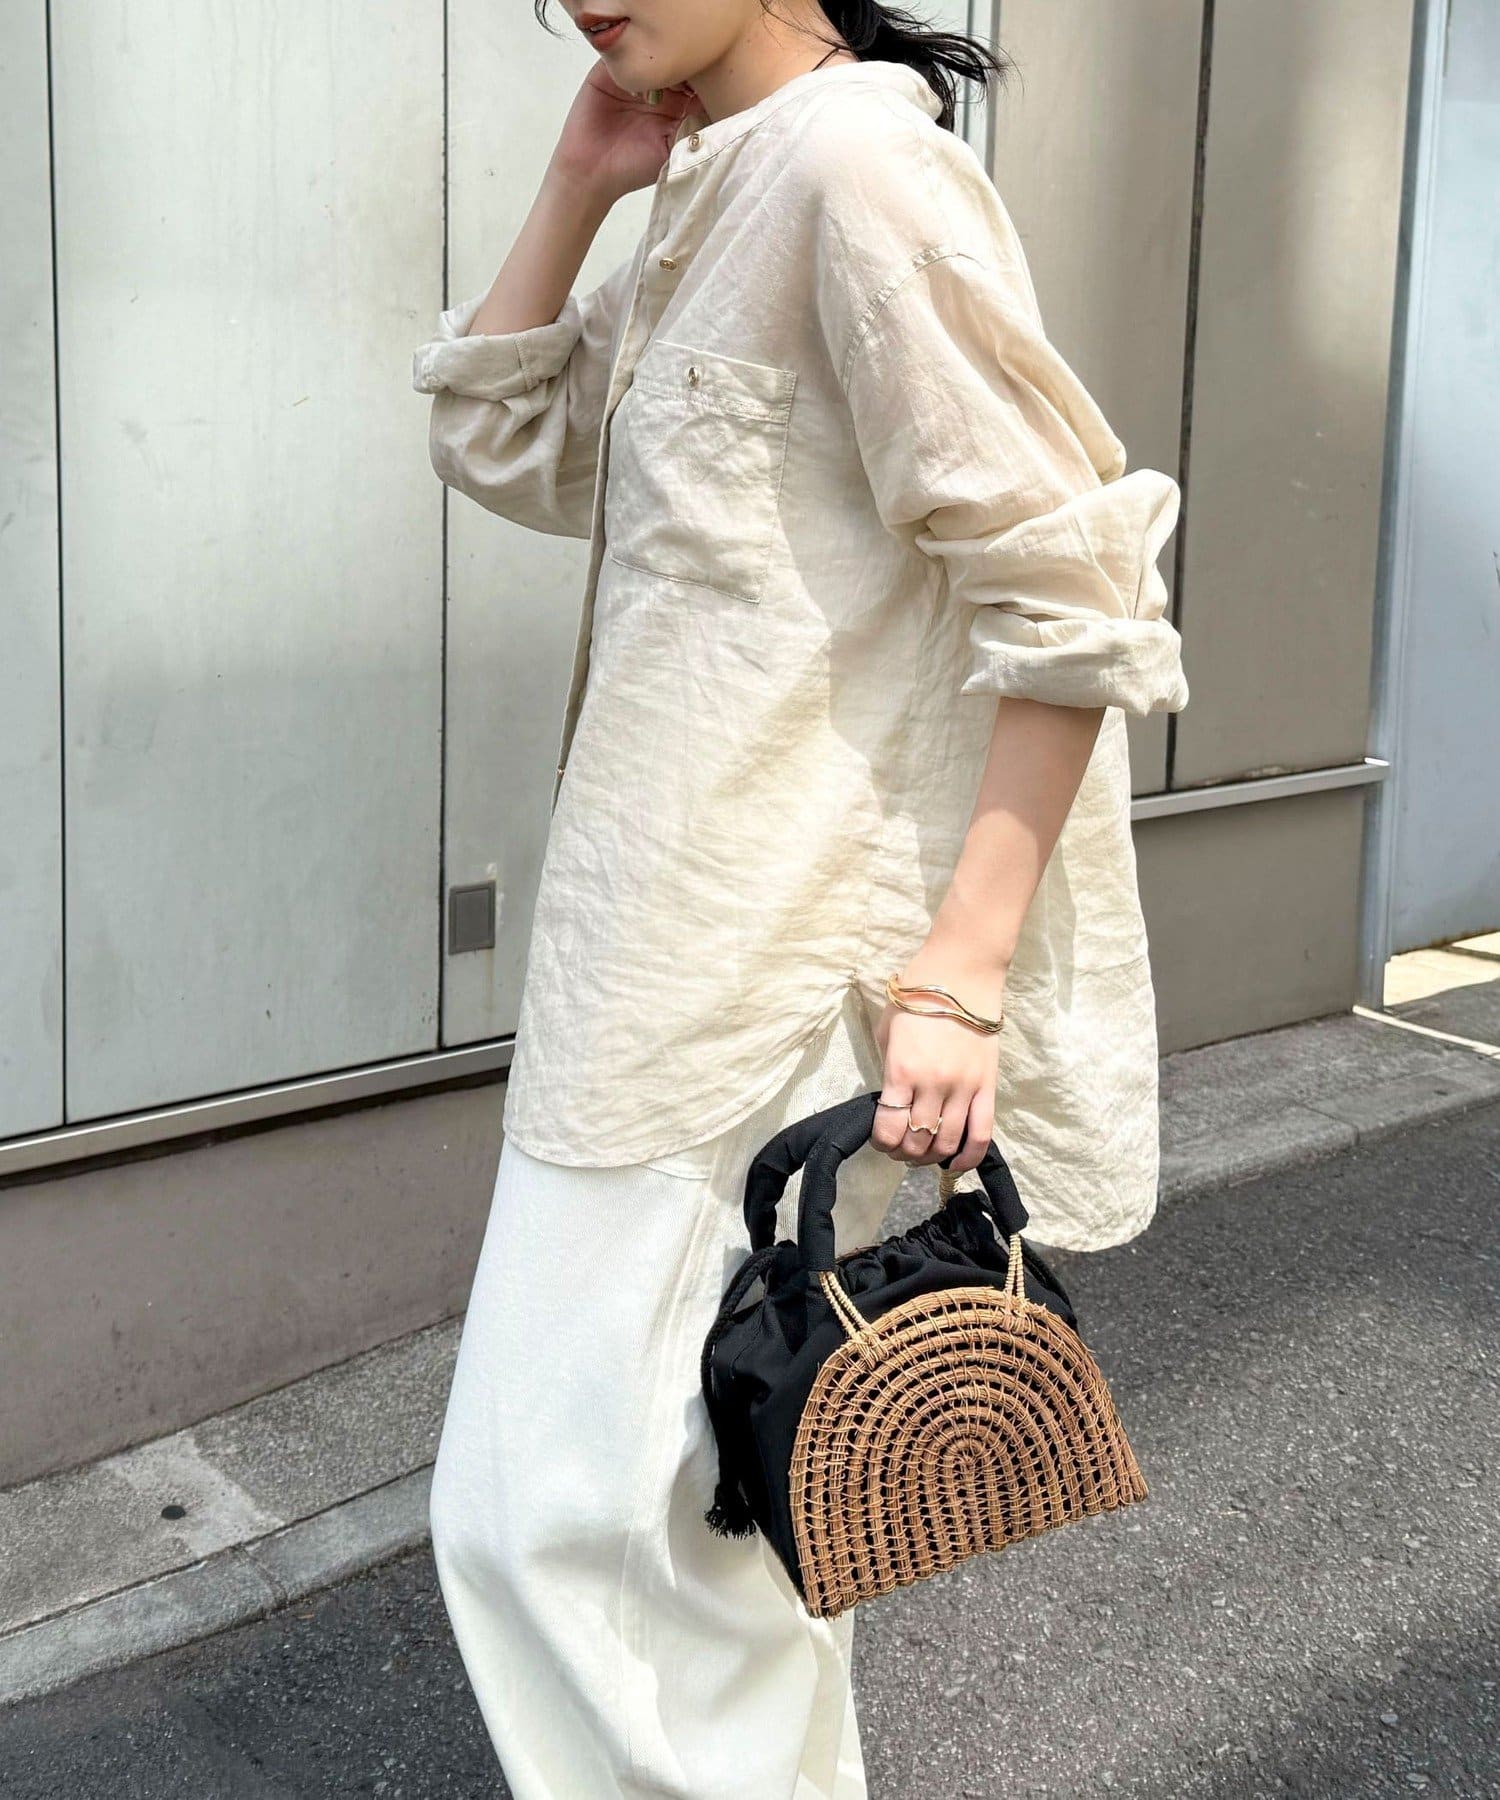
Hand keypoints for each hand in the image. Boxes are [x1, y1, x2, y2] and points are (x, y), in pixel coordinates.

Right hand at [548, 64, 698, 207]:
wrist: (592, 172)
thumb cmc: (632, 166)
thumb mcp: (673, 147)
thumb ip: (694, 124)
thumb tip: (716, 102)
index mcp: (678, 103)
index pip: (698, 79)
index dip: (704, 78)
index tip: (707, 87)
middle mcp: (658, 87)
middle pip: (679, 60)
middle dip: (685, 67)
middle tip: (685, 84)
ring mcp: (634, 77)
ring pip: (654, 55)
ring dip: (661, 66)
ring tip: (660, 94)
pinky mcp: (608, 71)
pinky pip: (625, 53)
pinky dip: (636, 65)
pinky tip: (640, 92)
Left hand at [869, 955, 1005, 1175]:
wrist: (961, 974)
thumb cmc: (917, 997)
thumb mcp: (887, 1030)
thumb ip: (887, 1067)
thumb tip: (891, 1098)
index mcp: (901, 1071)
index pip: (888, 1127)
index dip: (882, 1142)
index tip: (881, 1139)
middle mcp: (932, 1086)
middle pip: (917, 1141)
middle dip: (904, 1152)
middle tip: (901, 1148)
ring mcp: (963, 1089)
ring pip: (947, 1143)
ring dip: (931, 1157)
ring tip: (924, 1153)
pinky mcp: (988, 1087)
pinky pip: (981, 1134)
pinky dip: (968, 1157)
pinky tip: (956, 1164)